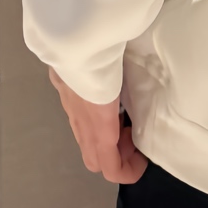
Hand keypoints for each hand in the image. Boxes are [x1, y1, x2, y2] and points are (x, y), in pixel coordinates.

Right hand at [49, 68, 147, 183]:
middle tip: (132, 137)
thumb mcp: (125, 83)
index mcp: (100, 127)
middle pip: (94, 161)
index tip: (143, 158)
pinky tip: (103, 97)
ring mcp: (69, 106)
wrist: (71, 35)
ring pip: (84, 139)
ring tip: (122, 118)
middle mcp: (81, 122)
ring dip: (104, 139)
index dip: (128, 172)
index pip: (109, 169)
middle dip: (115, 157)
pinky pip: (77, 117)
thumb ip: (133, 98)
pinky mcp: (63, 88)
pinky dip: (92, 120)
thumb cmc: (103, 60)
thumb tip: (144, 99)